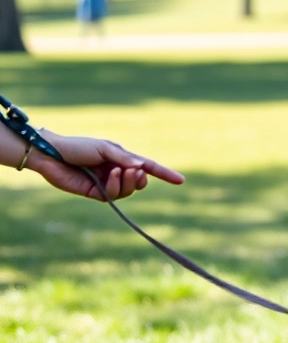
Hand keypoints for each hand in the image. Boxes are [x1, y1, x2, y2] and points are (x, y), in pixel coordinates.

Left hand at [30, 131, 185, 201]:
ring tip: (118, 172)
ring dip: (127, 183)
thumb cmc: (78, 146)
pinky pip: (112, 196)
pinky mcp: (94, 193)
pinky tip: (109, 177)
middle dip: (141, 179)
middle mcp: (116, 171)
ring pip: (128, 190)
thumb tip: (142, 168)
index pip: (148, 167)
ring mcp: (106, 183)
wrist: (51, 155)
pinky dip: (114, 187)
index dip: (164, 174)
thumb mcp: (105, 148)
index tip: (180, 180)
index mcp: (121, 158)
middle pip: (140, 182)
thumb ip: (124, 158)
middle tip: (135, 172)